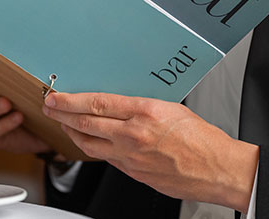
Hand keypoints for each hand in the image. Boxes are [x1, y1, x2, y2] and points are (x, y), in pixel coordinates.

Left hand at [42, 92, 258, 211]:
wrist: (218, 169)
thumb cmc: (201, 138)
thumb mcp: (170, 107)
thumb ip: (140, 105)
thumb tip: (118, 103)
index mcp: (144, 112)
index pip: (96, 103)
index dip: (70, 100)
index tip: (56, 96)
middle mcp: (133, 135)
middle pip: (86, 123)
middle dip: (62, 114)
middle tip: (50, 107)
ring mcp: (131, 157)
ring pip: (89, 144)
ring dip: (72, 132)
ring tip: (63, 124)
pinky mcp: (133, 173)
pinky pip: (105, 158)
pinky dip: (93, 147)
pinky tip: (89, 141)